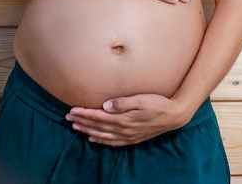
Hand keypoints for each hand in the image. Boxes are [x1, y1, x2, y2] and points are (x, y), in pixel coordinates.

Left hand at [66, 94, 182, 145]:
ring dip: (88, 131)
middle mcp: (123, 129)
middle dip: (82, 122)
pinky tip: (94, 139)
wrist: (173, 116)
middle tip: (68, 118)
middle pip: (97, 126)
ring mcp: (128, 136)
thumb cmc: (157, 103)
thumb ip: (122, 103)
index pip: (98, 117)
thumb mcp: (140, 99)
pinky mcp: (132, 138)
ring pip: (102, 135)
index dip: (84, 113)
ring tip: (76, 127)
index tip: (72, 110)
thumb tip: (105, 106)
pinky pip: (112, 142)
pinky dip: (101, 140)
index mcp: (123, 119)